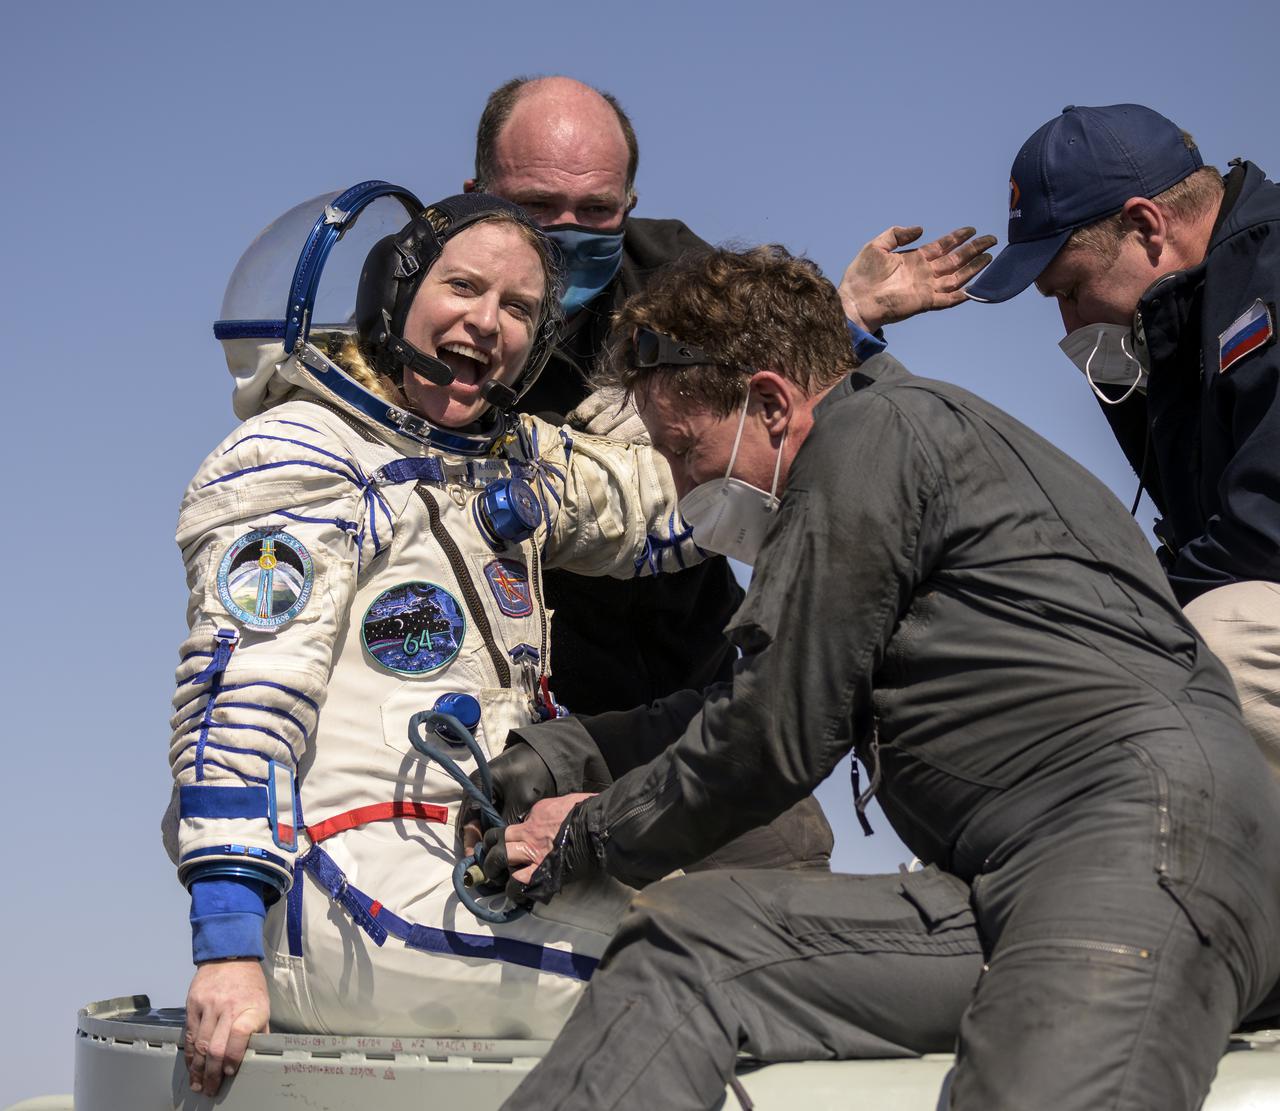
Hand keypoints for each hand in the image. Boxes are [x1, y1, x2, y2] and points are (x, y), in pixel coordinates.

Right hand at [184, 958, 269, 1096]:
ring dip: (198, 1069)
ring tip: (199, 1085)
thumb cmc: (249, 983)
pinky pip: (190, 1035)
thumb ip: (258, 1029)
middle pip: (217, 1047)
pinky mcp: (193, 1004)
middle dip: (213, 1074)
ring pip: (201, 1045)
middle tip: (211, 1089)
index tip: (230, 1072)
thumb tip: (258, 1054)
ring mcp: (208, 1006)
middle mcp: (228, 1007)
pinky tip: (192, 1067)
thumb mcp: (262, 1003)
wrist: (230, 955)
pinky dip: (190, 1055)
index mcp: (251, 1007)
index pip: (240, 1035)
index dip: (234, 1057)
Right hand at [457, 741, 556, 854]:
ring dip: (487, 838)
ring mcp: (487, 793)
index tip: (476, 860)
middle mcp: (477, 789)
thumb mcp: (521, 800)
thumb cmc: (533, 772)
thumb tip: (500, 848)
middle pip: (473, 822)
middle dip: (479, 843)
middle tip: (486, 865)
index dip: (471, 841)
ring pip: (482, 821)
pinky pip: (491, 817)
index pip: (467, 819)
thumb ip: (507, 823)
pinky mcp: (498, 796)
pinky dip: (495, 830)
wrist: (549, 753)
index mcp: (477, 785)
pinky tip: (502, 844)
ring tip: (494, 859)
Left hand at [481, 792, 595, 885]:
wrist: (598, 826)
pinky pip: (520, 885)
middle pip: (496, 845)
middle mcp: (528, 838)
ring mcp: (534, 856)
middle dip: (490, 855)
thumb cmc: (583, 811)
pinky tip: (517, 891)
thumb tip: (532, 819)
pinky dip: (515, 889)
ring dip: (498, 872)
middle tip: (492, 863)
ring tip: (499, 879)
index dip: (495, 840)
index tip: (497, 846)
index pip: (502, 831)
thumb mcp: (556, 804)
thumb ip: (539, 814)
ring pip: (501, 863)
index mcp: (531, 821)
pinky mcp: (544, 873)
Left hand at [839, 226, 996, 332]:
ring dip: (973, 267)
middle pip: (955, 259)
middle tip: (991, 240)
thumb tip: (920, 229)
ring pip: (956, 276)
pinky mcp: (924, 302)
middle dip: (973, 250)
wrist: (854, 300)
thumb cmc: (861, 276)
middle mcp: (923, 273)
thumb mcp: (877, 246)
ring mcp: (925, 288)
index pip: (942, 246)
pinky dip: (959, 296)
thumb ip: (897, 234)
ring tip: (989, 256)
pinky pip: (946, 299)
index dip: (957, 237)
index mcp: (914, 259)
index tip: (972, 229)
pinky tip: (973, 289)